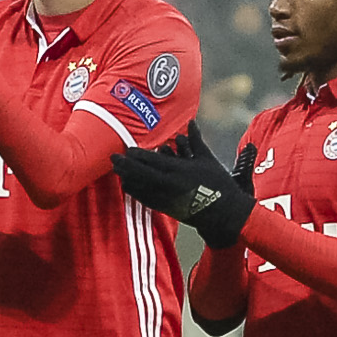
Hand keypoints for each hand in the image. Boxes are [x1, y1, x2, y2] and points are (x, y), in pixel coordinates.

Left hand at [112, 125, 259, 249]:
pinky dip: (135, 191)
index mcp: (179, 170)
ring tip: (116, 170)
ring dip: (127, 178)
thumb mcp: (208, 159)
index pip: (152, 161)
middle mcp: (169, 184)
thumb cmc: (218, 184)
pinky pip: (145, 199)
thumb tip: (191, 122)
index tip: (126, 149)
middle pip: (141, 174)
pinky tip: (127, 185)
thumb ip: (196, 140)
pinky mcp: (166, 208)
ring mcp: (166, 198)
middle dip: (126, 166)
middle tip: (113, 158)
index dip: (137, 155)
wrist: (223, 213)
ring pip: (140, 188)